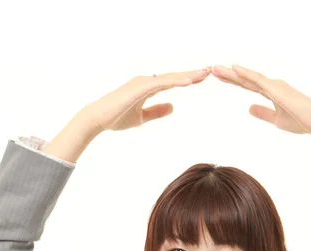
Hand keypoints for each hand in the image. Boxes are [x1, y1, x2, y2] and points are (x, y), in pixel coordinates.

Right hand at [83, 67, 211, 132]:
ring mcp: (143, 82)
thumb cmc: (117, 117)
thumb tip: (173, 108)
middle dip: (192, 74)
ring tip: (204, 74)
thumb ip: (157, 112)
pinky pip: (161, 83)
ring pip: (170, 78)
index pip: (172, 82)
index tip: (203, 77)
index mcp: (148, 87)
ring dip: (187, 76)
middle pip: (174, 76)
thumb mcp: (142, 117)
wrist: (99, 119)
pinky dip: (175, 82)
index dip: (188, 79)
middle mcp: (147, 81)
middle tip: (211, 70)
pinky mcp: (139, 87)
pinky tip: (188, 82)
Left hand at [210, 64, 310, 136]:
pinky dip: (245, 73)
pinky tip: (234, 68)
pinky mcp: (276, 89)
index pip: (248, 85)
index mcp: (271, 92)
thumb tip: (248, 108)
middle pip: (245, 78)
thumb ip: (262, 113)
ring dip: (231, 72)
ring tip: (215, 68)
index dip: (233, 80)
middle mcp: (272, 85)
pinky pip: (258, 80)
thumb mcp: (276, 120)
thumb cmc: (300, 121)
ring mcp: (274, 85)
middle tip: (211, 69)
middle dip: (228, 74)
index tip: (219, 77)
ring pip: (248, 77)